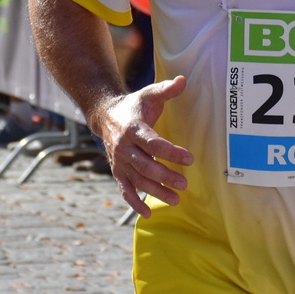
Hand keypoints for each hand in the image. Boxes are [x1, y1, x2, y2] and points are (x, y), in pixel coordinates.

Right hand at [93, 76, 192, 216]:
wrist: (105, 115)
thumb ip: (166, 89)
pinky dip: (134, 202)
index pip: (153, 143)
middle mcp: (124, 147)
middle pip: (146, 165)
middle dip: (165, 176)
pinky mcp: (117, 171)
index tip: (189, 158)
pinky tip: (148, 213)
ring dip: (155, 191)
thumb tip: (184, 80)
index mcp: (133, 129)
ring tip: (176, 200)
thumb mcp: (148, 94)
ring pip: (137, 180)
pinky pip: (125, 189)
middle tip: (184, 184)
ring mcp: (119, 161)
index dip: (171, 152)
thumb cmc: (134, 106)